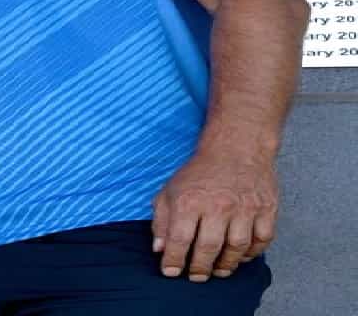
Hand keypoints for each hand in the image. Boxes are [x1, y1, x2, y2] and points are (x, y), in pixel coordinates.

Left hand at [151, 149, 278, 281]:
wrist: (236, 148)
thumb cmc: (199, 172)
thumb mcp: (170, 190)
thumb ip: (161, 220)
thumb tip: (159, 249)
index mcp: (189, 200)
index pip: (179, 239)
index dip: (173, 260)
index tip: (170, 272)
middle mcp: (217, 206)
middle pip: (208, 248)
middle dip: (200, 268)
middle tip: (195, 277)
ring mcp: (244, 208)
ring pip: (236, 248)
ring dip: (226, 265)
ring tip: (217, 270)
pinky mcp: (266, 209)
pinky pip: (261, 240)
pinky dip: (251, 253)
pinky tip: (240, 256)